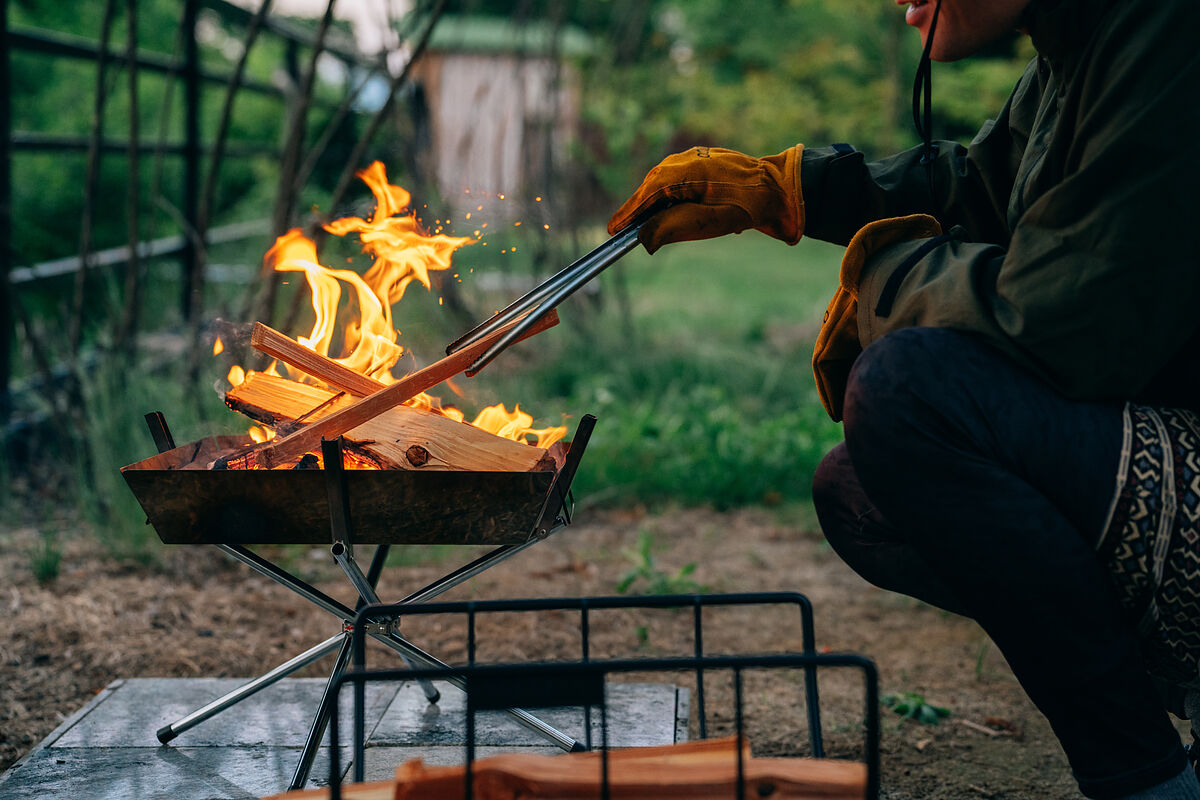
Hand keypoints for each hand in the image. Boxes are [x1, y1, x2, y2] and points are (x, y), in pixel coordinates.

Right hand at [608, 144, 804, 253]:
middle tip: (624, 230)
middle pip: (651, 187)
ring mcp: (694, 156)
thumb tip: (642, 238)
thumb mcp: (708, 223)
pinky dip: (670, 195)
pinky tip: (674, 210)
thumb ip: (672, 229)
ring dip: (655, 203)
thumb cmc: (746, 207)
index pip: (646, 196)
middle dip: (639, 209)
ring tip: (647, 223)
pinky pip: (677, 178)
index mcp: (683, 172)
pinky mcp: (703, 159)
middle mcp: (684, 159)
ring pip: (663, 182)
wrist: (779, 189)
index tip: (612, 230)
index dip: (627, 214)